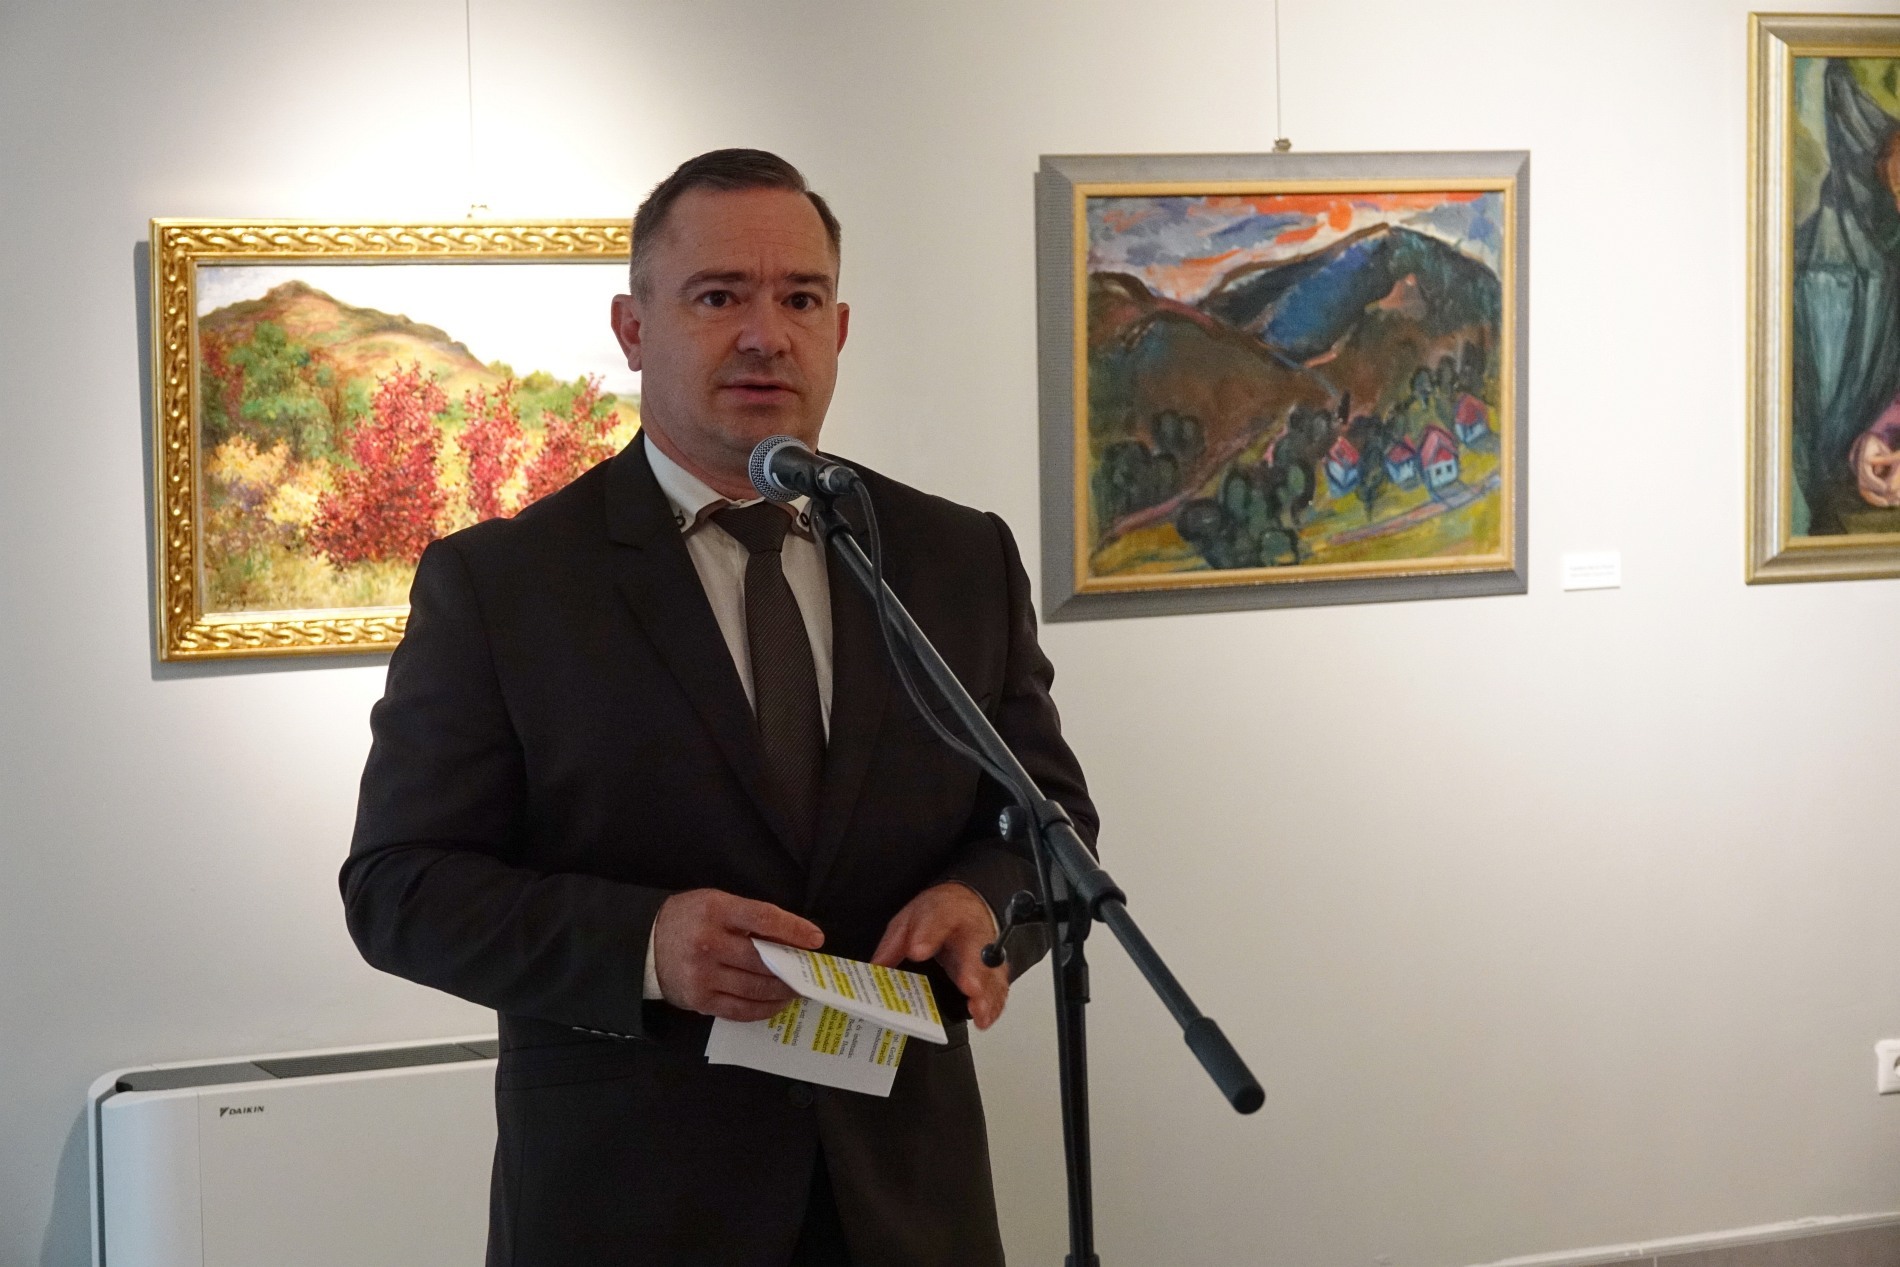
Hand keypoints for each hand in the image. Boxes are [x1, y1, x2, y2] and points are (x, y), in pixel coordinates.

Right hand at [652, 889, 823, 1020]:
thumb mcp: (717, 903)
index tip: (815, 939)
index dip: (793, 929)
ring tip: (798, 988)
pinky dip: (765, 1008)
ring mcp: (703, 976)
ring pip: (755, 988)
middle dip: (793, 967)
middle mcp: (708, 944)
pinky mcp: (700, 1001)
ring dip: (783, 990)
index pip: (763, 918)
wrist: (646, 945)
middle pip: (763, 959)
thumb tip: (792, 938)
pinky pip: (741, 1010)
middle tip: (811, 971)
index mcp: (715, 910)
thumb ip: (750, 917)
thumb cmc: (689, 919)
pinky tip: (777, 1003)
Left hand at [872, 883, 1008, 1029]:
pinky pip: (997, 988)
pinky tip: (985, 1018)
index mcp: (947, 913)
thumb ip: (894, 944)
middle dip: (973, 970)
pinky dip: (993, 1005)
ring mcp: (985, 953)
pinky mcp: (993, 971)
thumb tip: (876, 968)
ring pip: (991, 973)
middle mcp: (971, 932)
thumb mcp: (909, 919)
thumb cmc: (941, 915)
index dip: (928, 936)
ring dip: (986, 994)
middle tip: (969, 987)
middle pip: (975, 950)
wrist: (970, 905)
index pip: (937, 920)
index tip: (917, 951)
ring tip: (978, 1011)